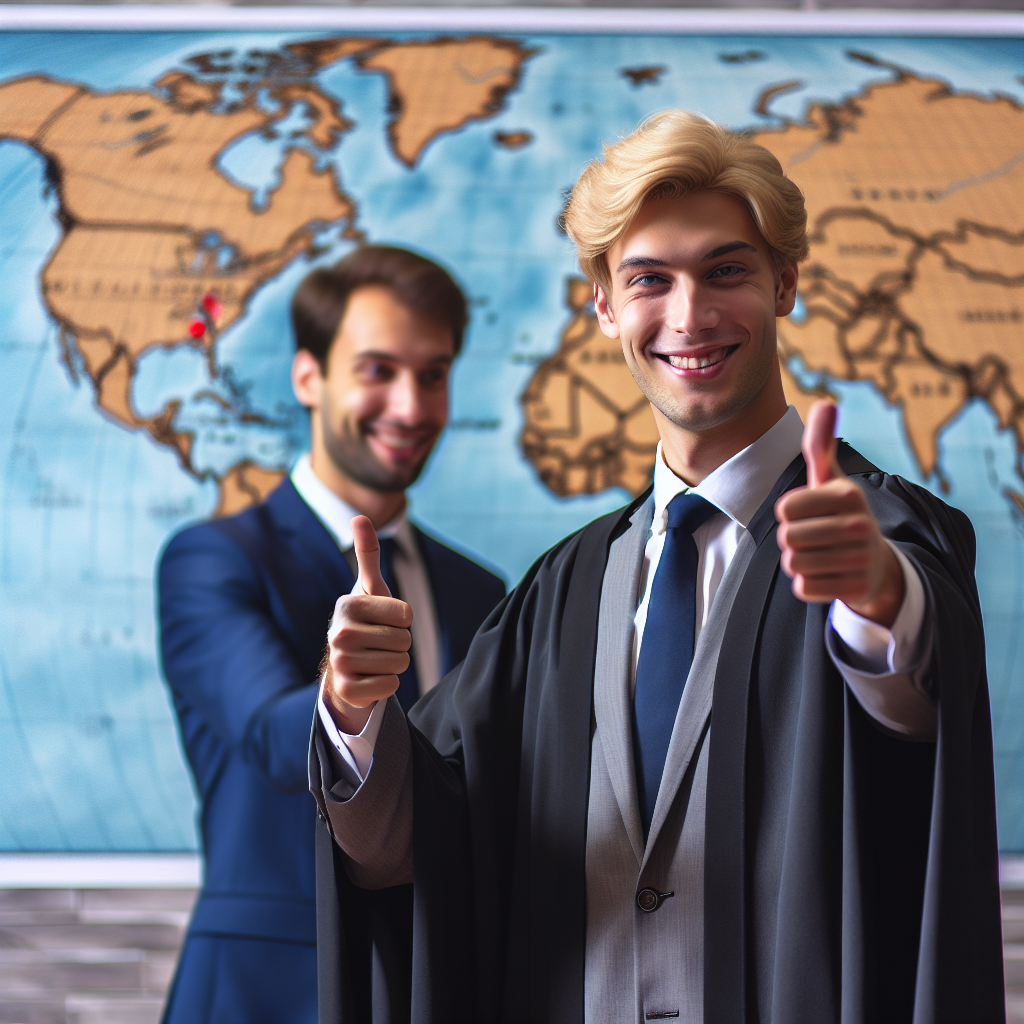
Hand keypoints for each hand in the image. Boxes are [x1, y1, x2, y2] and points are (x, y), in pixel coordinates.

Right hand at [322, 516, 412, 733]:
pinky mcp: (347, 690)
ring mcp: (340, 664)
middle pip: (404, 640)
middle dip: (399, 643)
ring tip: (375, 658)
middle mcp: (339, 634)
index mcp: (348, 605)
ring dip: (395, 664)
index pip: (406, 614)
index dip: (402, 619)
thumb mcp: (369, 587)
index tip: (383, 620)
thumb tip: (359, 516)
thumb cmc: (365, 621)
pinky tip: (370, 677)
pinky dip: (388, 684)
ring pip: (400, 664)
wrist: (344, 665)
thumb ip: (368, 553)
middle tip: (379, 642)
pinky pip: (391, 686)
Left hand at [775, 400, 903, 626]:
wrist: (876, 564)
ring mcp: (860, 558)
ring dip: (799, 561)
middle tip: (815, 537)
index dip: (788, 512)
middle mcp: (859, 525)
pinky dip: (808, 584)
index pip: (784, 507)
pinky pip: (803, 588)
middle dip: (792, 539)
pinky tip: (828, 575)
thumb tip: (826, 403)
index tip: (809, 512)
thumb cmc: (841, 514)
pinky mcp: (855, 588)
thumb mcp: (831, 479)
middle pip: (787, 538)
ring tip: (821, 554)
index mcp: (849, 494)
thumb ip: (820, 444)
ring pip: (793, 563)